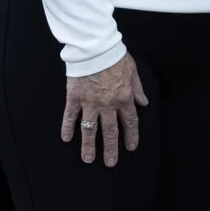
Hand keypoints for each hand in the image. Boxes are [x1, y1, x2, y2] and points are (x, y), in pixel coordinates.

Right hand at [60, 53, 146, 167]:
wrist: (95, 47)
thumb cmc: (115, 56)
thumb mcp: (133, 71)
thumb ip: (137, 89)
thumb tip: (143, 103)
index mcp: (124, 98)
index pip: (130, 122)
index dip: (131, 136)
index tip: (131, 147)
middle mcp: (107, 104)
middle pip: (110, 131)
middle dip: (110, 149)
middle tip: (110, 162)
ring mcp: (90, 102)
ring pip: (89, 129)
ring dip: (88, 145)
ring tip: (88, 159)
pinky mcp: (74, 97)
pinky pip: (70, 116)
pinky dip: (67, 127)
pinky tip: (66, 138)